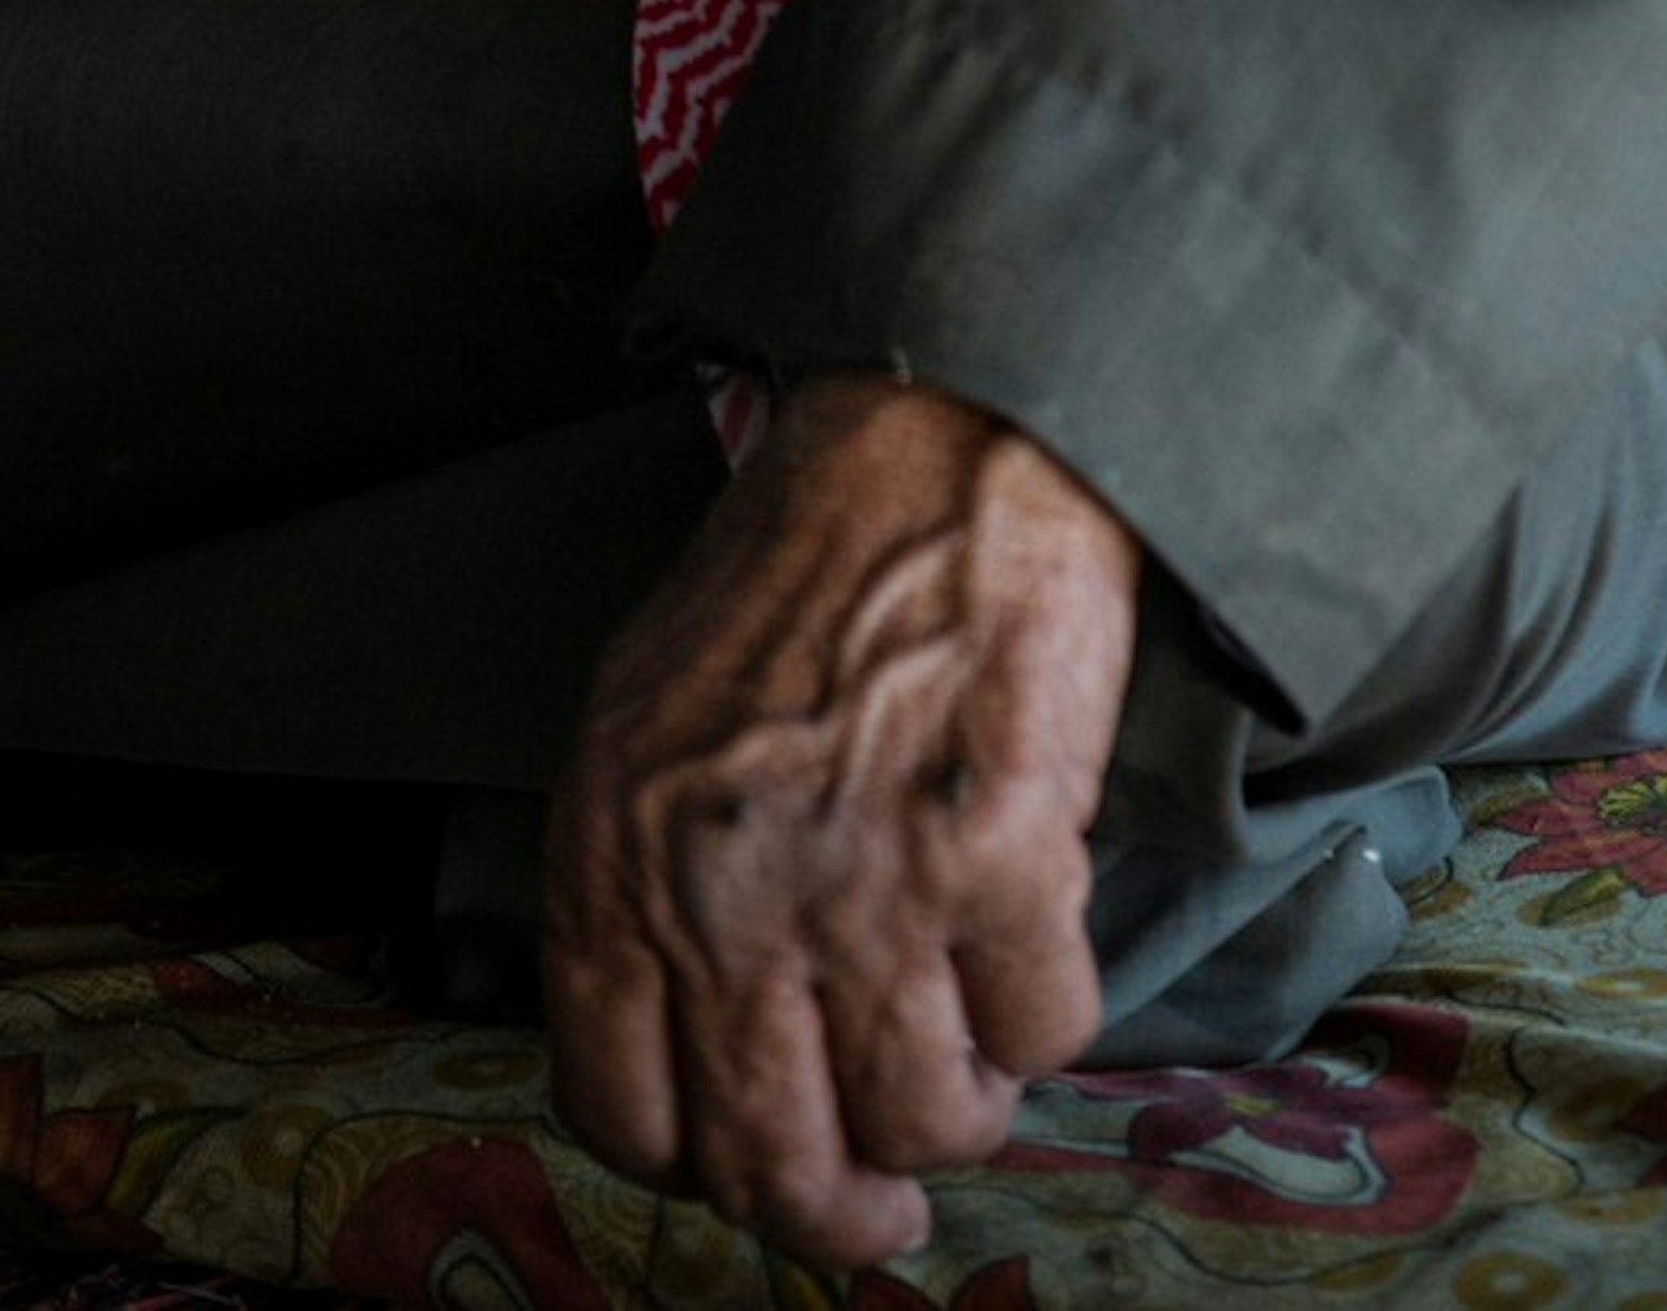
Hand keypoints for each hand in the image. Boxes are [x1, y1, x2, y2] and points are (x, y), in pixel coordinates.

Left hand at [541, 373, 1142, 1267]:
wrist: (935, 449)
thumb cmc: (800, 578)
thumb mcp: (652, 726)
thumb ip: (648, 888)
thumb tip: (689, 1062)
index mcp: (618, 854)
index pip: (622, 1109)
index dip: (702, 1170)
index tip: (761, 1162)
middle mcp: (724, 890)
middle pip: (773, 1161)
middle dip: (843, 1215)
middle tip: (890, 1207)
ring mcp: (863, 882)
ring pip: (922, 1121)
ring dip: (959, 1111)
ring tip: (970, 1052)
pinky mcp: (999, 860)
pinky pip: (1041, 1032)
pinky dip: (1048, 1014)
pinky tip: (1032, 941)